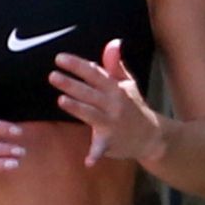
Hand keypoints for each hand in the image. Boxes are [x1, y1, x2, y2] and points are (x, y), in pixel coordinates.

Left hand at [48, 40, 163, 167]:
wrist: (151, 136)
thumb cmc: (135, 107)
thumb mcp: (128, 84)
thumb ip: (115, 65)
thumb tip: (113, 43)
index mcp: (115, 89)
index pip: (94, 73)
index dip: (77, 65)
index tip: (60, 58)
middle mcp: (114, 104)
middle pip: (89, 92)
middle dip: (71, 84)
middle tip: (53, 76)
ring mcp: (112, 123)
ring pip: (91, 114)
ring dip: (78, 108)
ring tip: (62, 100)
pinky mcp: (111, 142)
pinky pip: (101, 148)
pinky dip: (95, 155)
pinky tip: (87, 161)